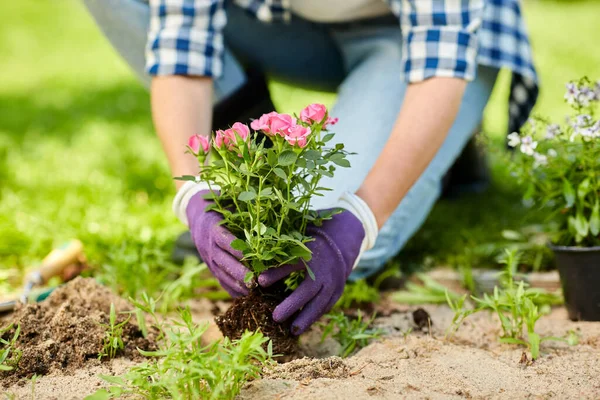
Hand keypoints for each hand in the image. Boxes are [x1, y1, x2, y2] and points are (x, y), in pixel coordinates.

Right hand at [186, 189, 251, 296]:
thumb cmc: (219, 206)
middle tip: (255, 281)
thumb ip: (243, 209)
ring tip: (253, 292)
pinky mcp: (210, 267)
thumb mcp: (227, 203)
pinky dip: (232, 289)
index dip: (238, 250)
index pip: (226, 241)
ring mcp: (208, 258)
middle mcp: (209, 245)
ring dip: (237, 284)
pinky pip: (220, 281)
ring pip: (222, 274)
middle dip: (240, 273)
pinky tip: (245, 296)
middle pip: (224, 261)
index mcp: (213, 228)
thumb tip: (265, 207)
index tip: (253, 257)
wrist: (196, 214)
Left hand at [258, 210, 364, 334]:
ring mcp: (333, 282)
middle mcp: (323, 269)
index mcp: (311, 254)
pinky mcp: (338, 292)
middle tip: (275, 317)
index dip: (276, 273)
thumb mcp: (295, 247)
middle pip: (308, 289)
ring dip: (306, 318)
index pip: (292, 264)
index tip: (260, 282)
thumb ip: (279, 260)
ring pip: (320, 303)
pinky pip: (326, 307)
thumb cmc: (309, 246)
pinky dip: (314, 317)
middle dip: (292, 304)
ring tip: (292, 331)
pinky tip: (302, 327)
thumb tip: (258, 276)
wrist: (339, 246)